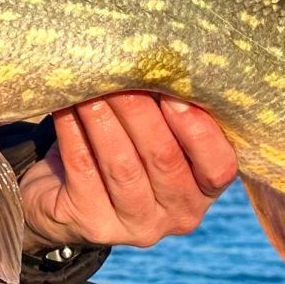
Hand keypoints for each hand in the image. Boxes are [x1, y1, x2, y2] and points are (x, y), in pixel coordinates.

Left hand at [20, 91, 238, 251]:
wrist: (66, 199)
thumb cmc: (126, 149)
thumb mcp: (160, 136)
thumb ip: (171, 109)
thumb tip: (163, 58)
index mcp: (204, 190)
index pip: (218, 167)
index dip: (198, 130)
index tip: (174, 93)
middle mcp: (177, 214)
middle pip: (163, 158)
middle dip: (140, 110)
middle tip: (122, 70)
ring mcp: (134, 225)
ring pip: (121, 164)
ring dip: (105, 116)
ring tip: (92, 81)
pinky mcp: (92, 223)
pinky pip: (83, 168)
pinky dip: (74, 131)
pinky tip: (68, 104)